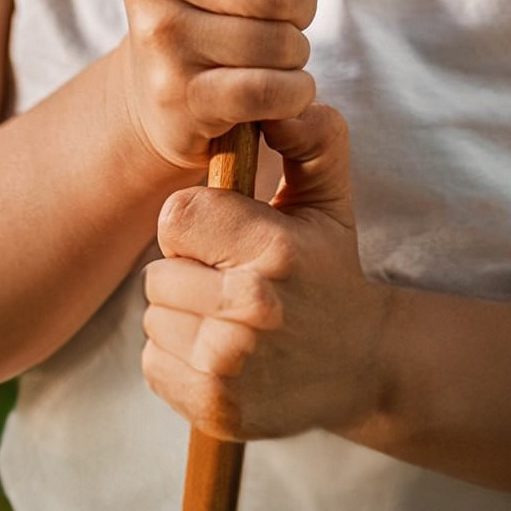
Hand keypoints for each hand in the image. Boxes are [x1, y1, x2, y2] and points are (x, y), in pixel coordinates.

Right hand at [114, 0, 359, 174]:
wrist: (156, 86)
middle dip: (302, 5)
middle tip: (284, 16)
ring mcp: (160, 38)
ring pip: (278, 42)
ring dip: (295, 53)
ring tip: (271, 52)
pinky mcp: (176, 98)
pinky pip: (268, 91)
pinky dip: (293, 93)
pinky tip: (282, 90)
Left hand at [142, 103, 394, 442]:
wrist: (358, 366)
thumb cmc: (329, 268)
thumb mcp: (329, 198)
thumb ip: (311, 136)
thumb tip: (281, 101)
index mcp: (275, 249)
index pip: (176, 216)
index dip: (195, 223)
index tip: (224, 233)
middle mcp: (252, 309)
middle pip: (158, 272)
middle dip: (188, 270)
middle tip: (231, 279)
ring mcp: (232, 366)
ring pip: (154, 316)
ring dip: (180, 314)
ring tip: (226, 316)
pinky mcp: (216, 409)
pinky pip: (152, 363)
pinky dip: (176, 358)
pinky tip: (218, 354)